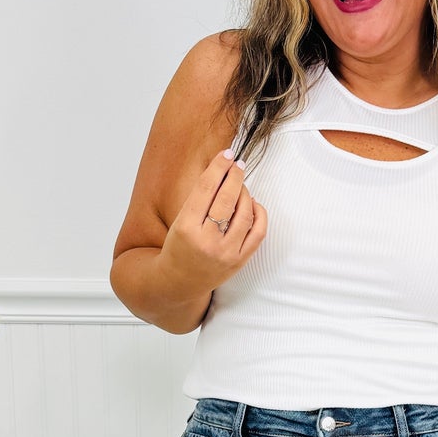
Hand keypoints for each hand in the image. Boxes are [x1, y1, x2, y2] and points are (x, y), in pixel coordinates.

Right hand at [158, 150, 267, 299]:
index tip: (227, 154)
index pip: (206, 188)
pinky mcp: (239, 261)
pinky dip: (259, 214)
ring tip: (241, 187)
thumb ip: (201, 198)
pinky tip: (253, 205)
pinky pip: (258, 233)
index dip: (219, 167)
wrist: (178, 282)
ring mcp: (225, 253)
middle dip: (235, 176)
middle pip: (227, 199)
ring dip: (246, 194)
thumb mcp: (180, 221)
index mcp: (186, 228)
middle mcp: (206, 241)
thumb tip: (226, 170)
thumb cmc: (178, 246)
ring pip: (245, 213)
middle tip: (238, 165)